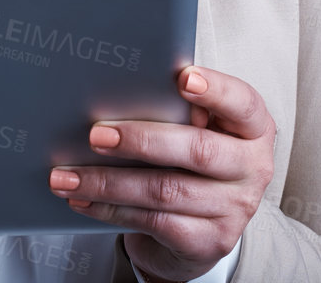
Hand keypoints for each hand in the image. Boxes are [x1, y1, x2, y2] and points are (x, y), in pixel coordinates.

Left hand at [47, 65, 275, 282]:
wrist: (199, 231)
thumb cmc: (190, 163)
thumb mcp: (195, 131)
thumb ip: (175, 111)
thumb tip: (116, 91)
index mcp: (253, 129)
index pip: (243, 103)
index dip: (216, 90)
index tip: (182, 77)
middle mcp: (252, 168)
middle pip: (198, 150)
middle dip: (141, 140)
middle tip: (95, 134)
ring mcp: (234, 209)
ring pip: (166, 190)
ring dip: (109, 181)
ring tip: (67, 175)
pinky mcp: (209, 241)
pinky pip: (153, 222)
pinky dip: (111, 209)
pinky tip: (83, 199)